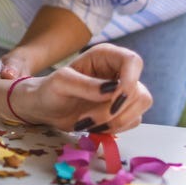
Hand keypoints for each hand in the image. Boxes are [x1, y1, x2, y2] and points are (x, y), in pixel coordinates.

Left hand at [7, 44, 151, 132]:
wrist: (46, 109)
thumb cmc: (50, 89)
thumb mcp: (61, 83)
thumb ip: (85, 85)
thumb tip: (112, 91)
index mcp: (106, 56)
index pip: (133, 62)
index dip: (130, 80)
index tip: (115, 99)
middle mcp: (119, 72)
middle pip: (139, 92)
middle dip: (116, 110)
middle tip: (88, 118)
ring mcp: (123, 92)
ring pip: (139, 109)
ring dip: (115, 121)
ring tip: (87, 122)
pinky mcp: (122, 110)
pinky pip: (132, 122)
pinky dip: (115, 128)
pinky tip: (94, 126)